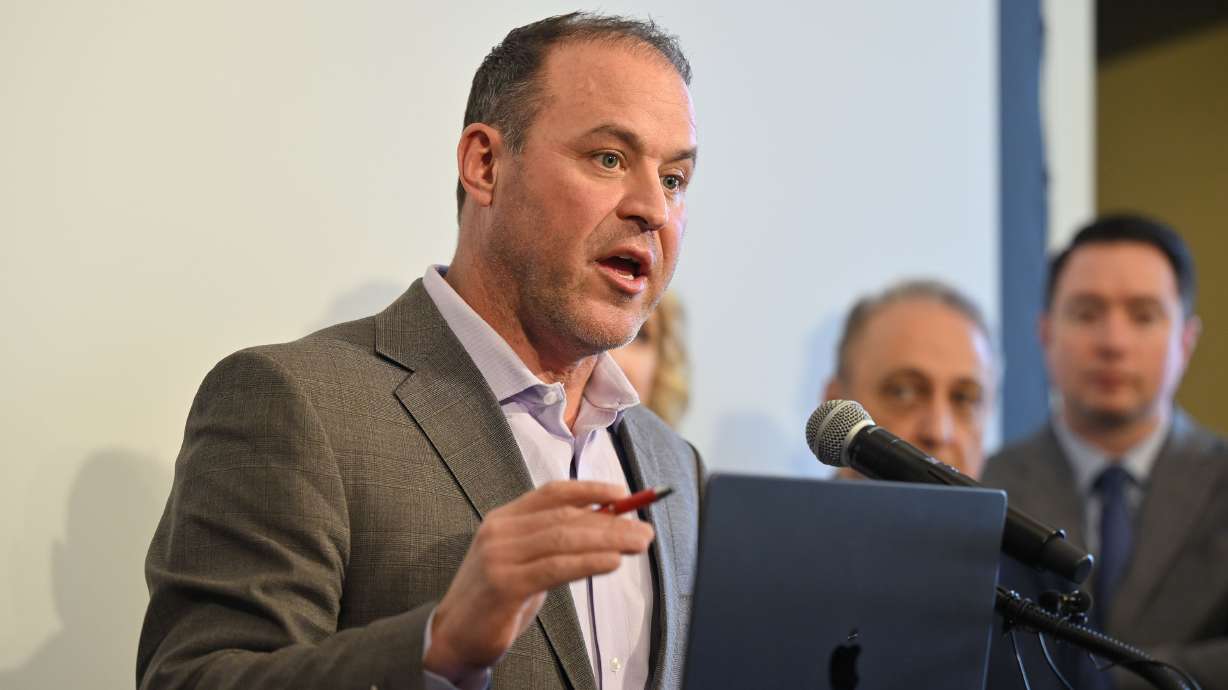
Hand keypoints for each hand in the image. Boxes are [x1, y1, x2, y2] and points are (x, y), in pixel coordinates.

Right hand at [424, 481, 653, 679]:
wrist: (453, 636)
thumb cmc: (497, 598)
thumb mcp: (526, 562)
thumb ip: (557, 543)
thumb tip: (608, 526)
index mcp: (505, 519)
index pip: (552, 493)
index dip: (590, 490)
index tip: (623, 494)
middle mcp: (500, 531)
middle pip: (565, 517)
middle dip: (612, 521)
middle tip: (645, 530)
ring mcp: (499, 556)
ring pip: (564, 539)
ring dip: (609, 540)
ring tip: (639, 544)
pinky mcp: (504, 584)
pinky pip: (556, 567)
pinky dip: (588, 562)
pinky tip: (613, 561)